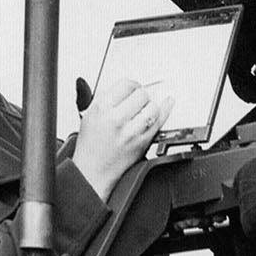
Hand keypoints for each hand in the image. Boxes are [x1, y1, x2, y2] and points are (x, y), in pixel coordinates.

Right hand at [71, 77, 173, 201]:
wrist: (93, 171)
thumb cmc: (90, 145)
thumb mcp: (89, 115)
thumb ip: (104, 97)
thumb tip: (122, 86)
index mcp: (102, 108)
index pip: (126, 84)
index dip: (131, 85)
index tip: (132, 88)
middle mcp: (116, 119)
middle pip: (141, 94)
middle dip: (141, 95)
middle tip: (138, 100)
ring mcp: (131, 131)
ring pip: (152, 107)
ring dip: (150, 105)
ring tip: (144, 109)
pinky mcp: (142, 143)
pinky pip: (159, 122)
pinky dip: (164, 110)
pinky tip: (167, 104)